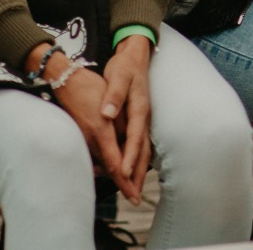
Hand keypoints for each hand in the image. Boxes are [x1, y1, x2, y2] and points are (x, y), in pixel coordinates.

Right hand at [31, 44, 132, 201]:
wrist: (64, 81)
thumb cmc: (93, 87)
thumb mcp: (113, 104)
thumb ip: (122, 125)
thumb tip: (131, 145)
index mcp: (102, 131)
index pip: (117, 163)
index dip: (126, 181)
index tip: (134, 196)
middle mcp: (91, 140)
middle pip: (110, 168)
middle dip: (124, 184)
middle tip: (135, 197)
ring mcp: (82, 140)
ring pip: (101, 163)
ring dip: (114, 174)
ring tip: (129, 184)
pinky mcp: (78, 137)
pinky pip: (92, 155)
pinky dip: (103, 163)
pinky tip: (110, 165)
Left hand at [101, 36, 152, 203]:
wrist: (135, 55)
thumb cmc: (125, 67)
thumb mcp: (118, 76)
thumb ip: (114, 96)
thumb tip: (107, 114)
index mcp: (139, 110)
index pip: (135, 140)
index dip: (130, 159)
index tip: (125, 177)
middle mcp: (144, 118)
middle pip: (143, 151)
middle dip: (138, 174)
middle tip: (134, 196)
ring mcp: (143, 119)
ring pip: (143, 150)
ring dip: (138, 171)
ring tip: (133, 190)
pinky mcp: (139, 119)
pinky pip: (139, 144)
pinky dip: (137, 159)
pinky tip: (132, 169)